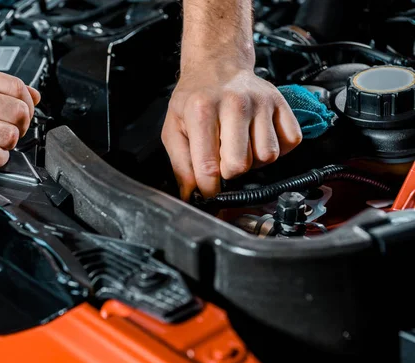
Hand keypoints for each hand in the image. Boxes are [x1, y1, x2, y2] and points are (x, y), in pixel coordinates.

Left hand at [161, 66, 301, 200]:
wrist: (216, 65)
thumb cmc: (194, 99)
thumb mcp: (174, 128)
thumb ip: (180, 164)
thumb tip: (190, 195)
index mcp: (202, 110)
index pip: (208, 166)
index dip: (208, 189)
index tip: (208, 192)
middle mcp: (234, 103)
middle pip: (241, 164)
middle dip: (230, 173)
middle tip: (222, 161)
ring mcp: (261, 102)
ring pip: (267, 156)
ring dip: (255, 161)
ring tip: (240, 148)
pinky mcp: (280, 103)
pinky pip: (290, 141)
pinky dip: (277, 149)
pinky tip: (259, 141)